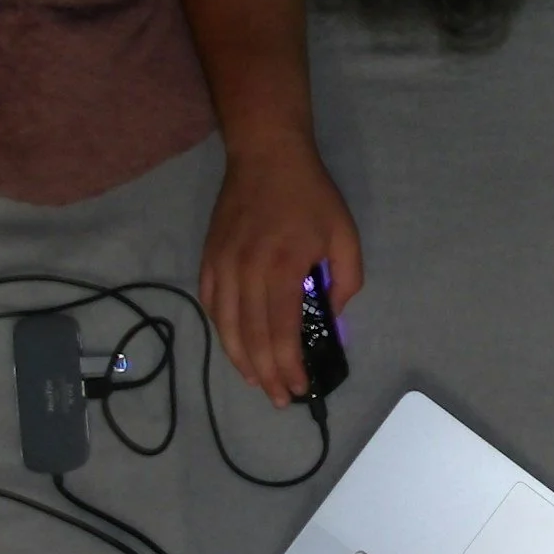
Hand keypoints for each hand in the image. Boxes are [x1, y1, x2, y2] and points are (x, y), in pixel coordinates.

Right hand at [198, 133, 362, 405]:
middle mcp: (247, 272)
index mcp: (282, 268)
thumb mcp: (344, 236)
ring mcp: (222, 266)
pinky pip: (211, 306)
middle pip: (252, 338)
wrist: (266, 154)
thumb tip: (330, 316)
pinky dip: (222, 332)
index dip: (289, 366)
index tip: (300, 388)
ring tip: (258, 383)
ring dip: (242, 361)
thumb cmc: (310, 195)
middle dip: (268, 375)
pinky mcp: (209, 259)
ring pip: (226, 328)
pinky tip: (235, 348)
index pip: (282, 332)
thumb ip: (344, 281)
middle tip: (281, 398)